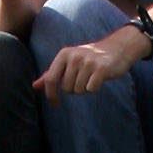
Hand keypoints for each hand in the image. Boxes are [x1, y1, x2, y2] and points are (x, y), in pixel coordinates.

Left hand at [32, 24, 151, 104]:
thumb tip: (35, 86)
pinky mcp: (102, 68)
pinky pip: (91, 89)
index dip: (51, 95)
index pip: (50, 79)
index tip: (55, 104)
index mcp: (64, 54)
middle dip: (74, 89)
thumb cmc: (90, 57)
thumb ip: (52, 73)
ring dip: (85, 88)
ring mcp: (89, 61)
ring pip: (79, 90)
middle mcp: (75, 56)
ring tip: (91, 77)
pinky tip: (99, 79)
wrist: (117, 48)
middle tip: (83, 79)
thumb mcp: (69, 61)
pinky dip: (94, 88)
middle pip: (66, 88)